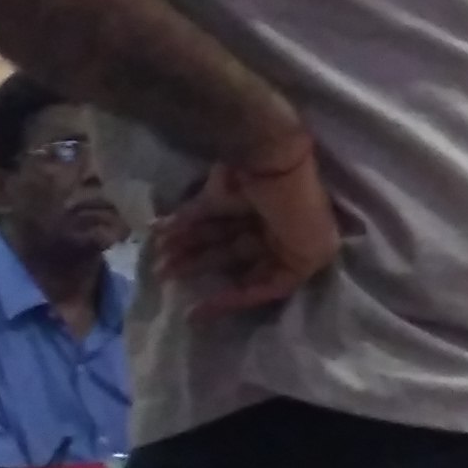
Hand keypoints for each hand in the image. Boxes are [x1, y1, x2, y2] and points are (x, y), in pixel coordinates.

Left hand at [151, 128, 341, 310]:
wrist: (274, 156)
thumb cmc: (296, 209)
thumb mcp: (311, 254)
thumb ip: (285, 276)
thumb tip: (263, 290)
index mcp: (297, 246)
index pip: (261, 281)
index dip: (230, 299)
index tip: (195, 312)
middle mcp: (273, 229)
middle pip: (231, 256)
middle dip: (199, 267)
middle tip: (163, 276)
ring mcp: (247, 208)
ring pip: (212, 236)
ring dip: (185, 248)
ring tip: (156, 260)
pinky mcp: (225, 190)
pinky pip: (200, 212)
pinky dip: (180, 222)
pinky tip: (159, 231)